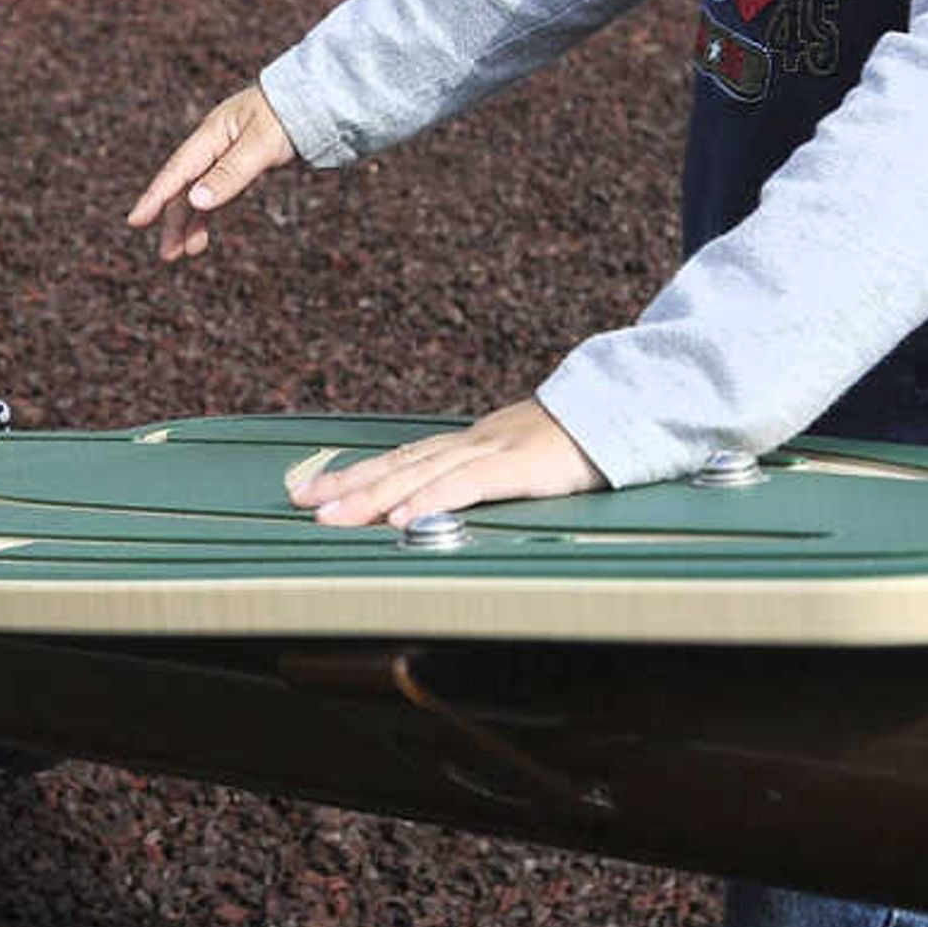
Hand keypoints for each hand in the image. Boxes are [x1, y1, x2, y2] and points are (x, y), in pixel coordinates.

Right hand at [127, 84, 296, 260]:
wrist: (315, 98)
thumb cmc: (288, 116)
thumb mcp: (260, 146)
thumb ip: (230, 173)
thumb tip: (195, 201)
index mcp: (212, 134)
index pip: (177, 171)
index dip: (155, 197)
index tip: (135, 221)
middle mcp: (214, 145)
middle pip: (185, 187)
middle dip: (173, 221)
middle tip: (167, 255)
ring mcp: (227, 155)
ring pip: (200, 193)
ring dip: (190, 222)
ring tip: (184, 252)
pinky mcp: (242, 163)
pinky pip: (218, 192)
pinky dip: (209, 213)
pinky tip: (202, 234)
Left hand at [291, 397, 603, 528]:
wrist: (624, 409)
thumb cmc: (576, 442)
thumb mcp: (522, 460)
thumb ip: (486, 478)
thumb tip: (446, 503)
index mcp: (469, 444)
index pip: (400, 459)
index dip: (355, 473)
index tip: (312, 488)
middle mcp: (470, 444)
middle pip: (398, 465)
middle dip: (348, 486)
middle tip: (303, 504)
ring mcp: (492, 452)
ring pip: (420, 474)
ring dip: (372, 496)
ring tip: (333, 516)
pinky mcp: (518, 467)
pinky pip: (466, 486)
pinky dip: (431, 501)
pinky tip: (402, 517)